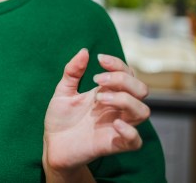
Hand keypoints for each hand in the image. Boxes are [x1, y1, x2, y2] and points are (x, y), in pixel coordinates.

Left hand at [43, 48, 149, 175]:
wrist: (52, 145)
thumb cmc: (60, 118)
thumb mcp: (63, 91)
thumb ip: (72, 71)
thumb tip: (84, 51)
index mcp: (108, 92)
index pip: (128, 73)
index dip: (118, 64)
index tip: (100, 59)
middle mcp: (117, 108)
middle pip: (141, 89)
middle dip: (123, 80)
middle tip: (98, 81)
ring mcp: (118, 126)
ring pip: (143, 111)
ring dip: (125, 100)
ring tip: (100, 98)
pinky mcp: (114, 145)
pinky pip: (136, 141)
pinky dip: (130, 131)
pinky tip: (114, 123)